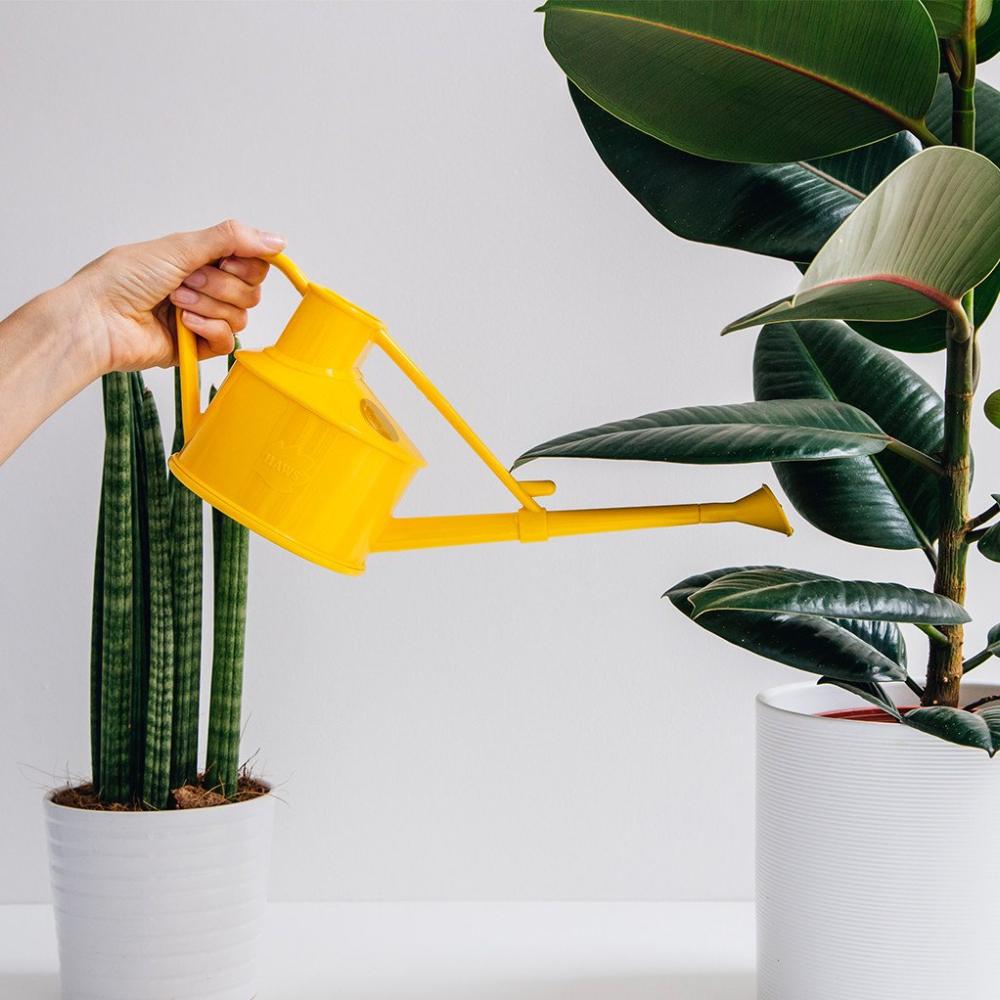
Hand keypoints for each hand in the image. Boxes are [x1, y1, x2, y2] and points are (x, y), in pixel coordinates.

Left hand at [69, 219, 285, 373]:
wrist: (98, 319)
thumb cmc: (122, 279)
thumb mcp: (180, 247)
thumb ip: (231, 239)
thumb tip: (277, 240)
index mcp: (201, 260)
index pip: (252, 264)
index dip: (246, 263)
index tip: (225, 261)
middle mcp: (205, 288)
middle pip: (251, 290)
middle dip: (220, 285)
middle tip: (186, 280)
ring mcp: (203, 317)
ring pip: (240, 316)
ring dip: (208, 305)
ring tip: (175, 301)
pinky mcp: (197, 346)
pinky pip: (228, 342)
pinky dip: (208, 329)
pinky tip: (183, 323)